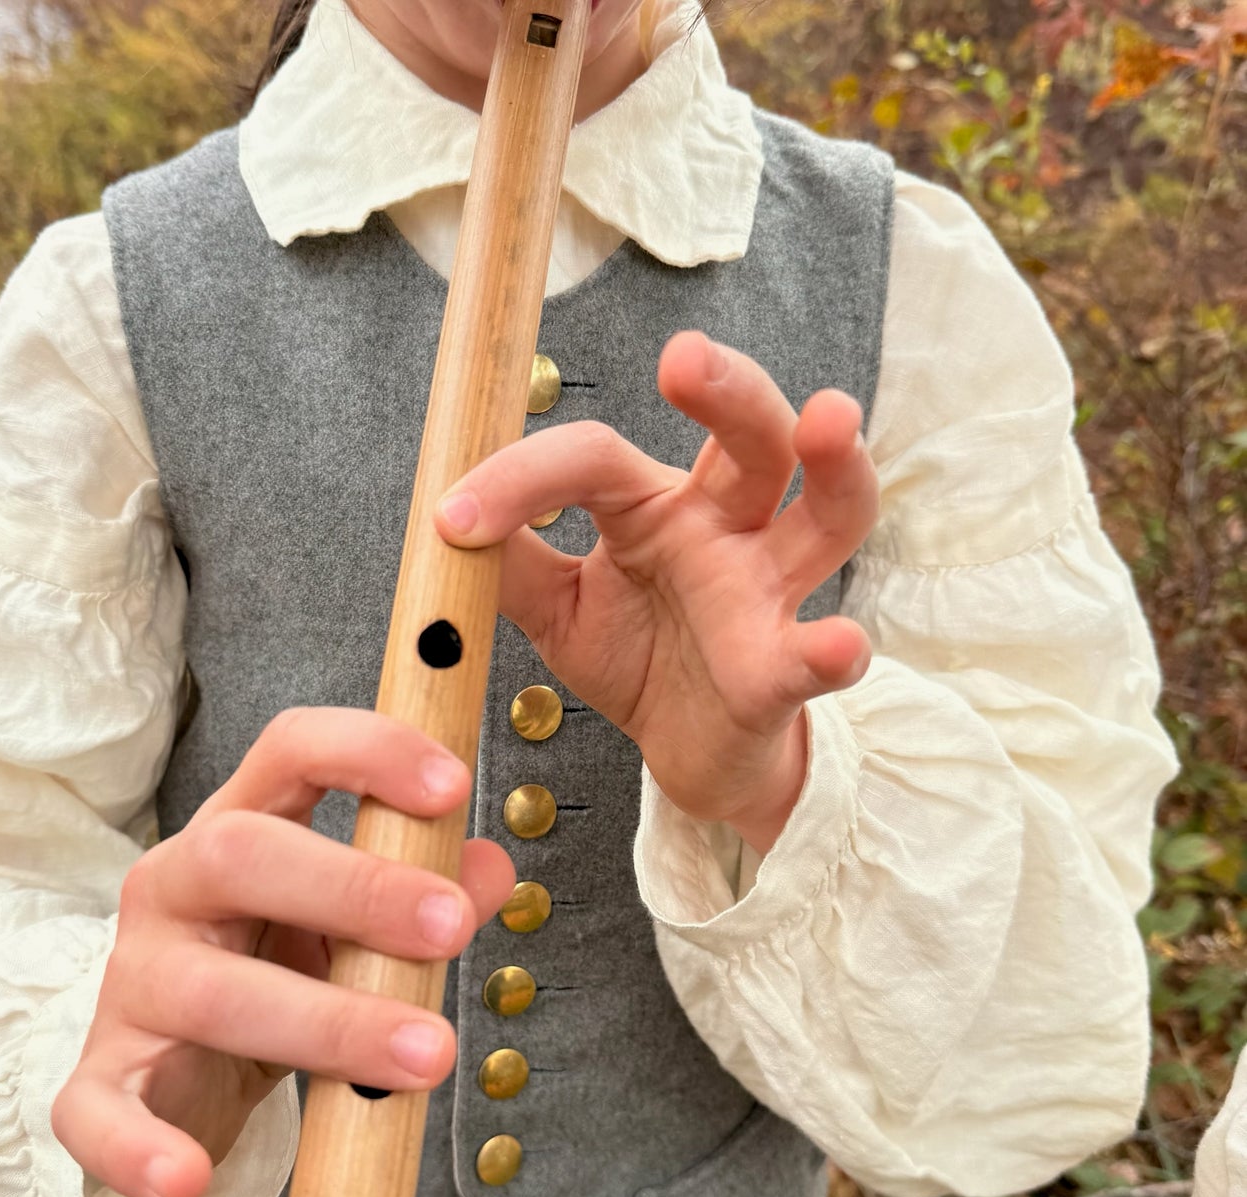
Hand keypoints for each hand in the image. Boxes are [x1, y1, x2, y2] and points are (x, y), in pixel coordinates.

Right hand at [52, 708, 515, 1196]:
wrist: (176, 1070)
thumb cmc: (280, 971)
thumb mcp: (354, 925)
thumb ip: (428, 891)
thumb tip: (490, 868)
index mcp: (241, 828)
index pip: (290, 750)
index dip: (368, 754)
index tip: (454, 786)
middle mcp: (174, 886)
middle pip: (240, 854)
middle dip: (355, 889)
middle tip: (451, 931)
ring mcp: (132, 982)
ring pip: (209, 991)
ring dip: (326, 1024)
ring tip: (425, 1058)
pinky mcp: (99, 1080)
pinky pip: (96, 1113)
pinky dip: (139, 1149)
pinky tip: (191, 1179)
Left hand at [434, 330, 878, 848]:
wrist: (690, 750)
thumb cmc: (637, 661)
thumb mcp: (557, 608)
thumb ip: (509, 562)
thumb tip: (446, 518)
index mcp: (659, 506)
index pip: (597, 458)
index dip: (522, 478)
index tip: (452, 518)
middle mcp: (724, 530)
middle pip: (750, 439)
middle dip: (729, 389)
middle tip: (686, 356)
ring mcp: (766, 594)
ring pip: (826, 513)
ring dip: (834, 467)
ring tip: (829, 420)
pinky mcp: (782, 671)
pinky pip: (815, 655)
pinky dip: (834, 650)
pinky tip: (839, 645)